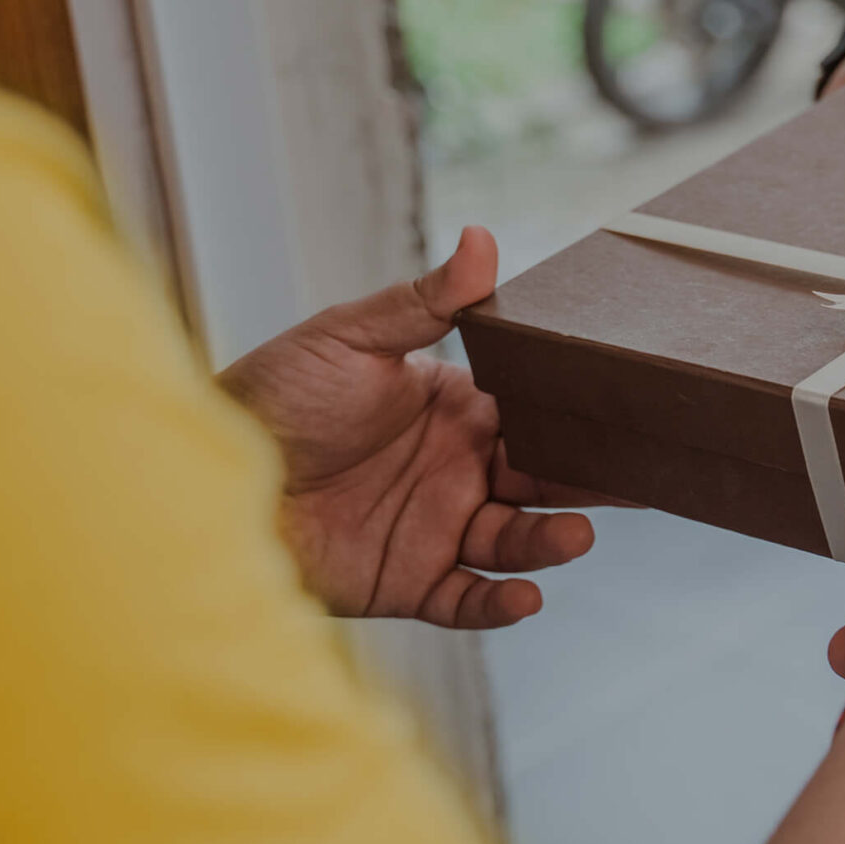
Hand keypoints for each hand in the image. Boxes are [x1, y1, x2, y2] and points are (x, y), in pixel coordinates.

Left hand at [218, 227, 603, 627]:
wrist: (199, 477)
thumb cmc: (270, 396)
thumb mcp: (348, 337)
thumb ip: (423, 303)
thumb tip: (482, 240)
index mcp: (457, 409)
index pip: (538, 412)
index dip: (581, 415)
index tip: (629, 410)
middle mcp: (459, 470)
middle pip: (545, 479)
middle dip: (594, 482)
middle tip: (645, 479)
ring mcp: (437, 528)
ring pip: (516, 539)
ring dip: (550, 541)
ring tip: (574, 536)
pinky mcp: (407, 581)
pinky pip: (466, 600)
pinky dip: (499, 603)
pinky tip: (525, 594)